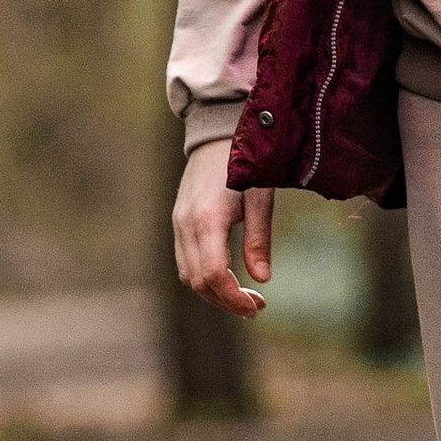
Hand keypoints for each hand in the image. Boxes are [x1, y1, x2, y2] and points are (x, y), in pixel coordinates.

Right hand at [173, 135, 271, 317]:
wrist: (216, 133)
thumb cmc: (244, 162)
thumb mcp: (260, 197)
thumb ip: (259, 238)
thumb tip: (263, 279)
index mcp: (208, 219)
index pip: (214, 275)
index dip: (233, 298)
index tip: (257, 307)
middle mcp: (186, 224)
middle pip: (198, 282)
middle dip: (226, 301)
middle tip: (256, 307)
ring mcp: (178, 223)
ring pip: (187, 275)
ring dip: (214, 293)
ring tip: (244, 297)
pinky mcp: (178, 222)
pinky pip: (185, 261)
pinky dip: (204, 277)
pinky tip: (228, 278)